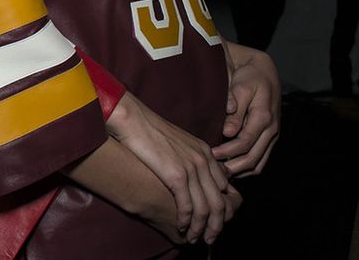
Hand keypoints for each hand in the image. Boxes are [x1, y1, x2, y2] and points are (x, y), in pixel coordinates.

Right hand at [107, 92, 238, 243]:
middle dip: (216, 225)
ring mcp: (192, 168)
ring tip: (193, 237)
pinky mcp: (177, 176)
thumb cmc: (149, 130)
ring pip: (206, 208)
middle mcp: (204, 161)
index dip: (221, 207)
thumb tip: (192, 172)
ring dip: (200, 227)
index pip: (224, 187)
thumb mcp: (177, 140)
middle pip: (220, 202)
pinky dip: (185, 220)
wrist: (133, 121)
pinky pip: (188, 206)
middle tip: (209, 237)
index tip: (212, 219)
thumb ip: (190, 156)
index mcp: (205, 152)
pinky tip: (180, 226)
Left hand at [214, 42, 281, 175]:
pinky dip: (248, 167)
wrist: (265, 71)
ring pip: (259, 163)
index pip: (245, 143)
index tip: (210, 155)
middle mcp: (272, 130)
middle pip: (253, 159)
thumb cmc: (250, 77)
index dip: (227, 152)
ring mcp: (273, 135)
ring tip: (220, 173)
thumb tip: (228, 132)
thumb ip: (235, 110)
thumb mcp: (240, 88)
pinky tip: (231, 167)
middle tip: (213, 170)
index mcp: (264, 117)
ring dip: (240, 170)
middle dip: (233, 167)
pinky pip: (261, 159)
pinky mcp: (270, 137)